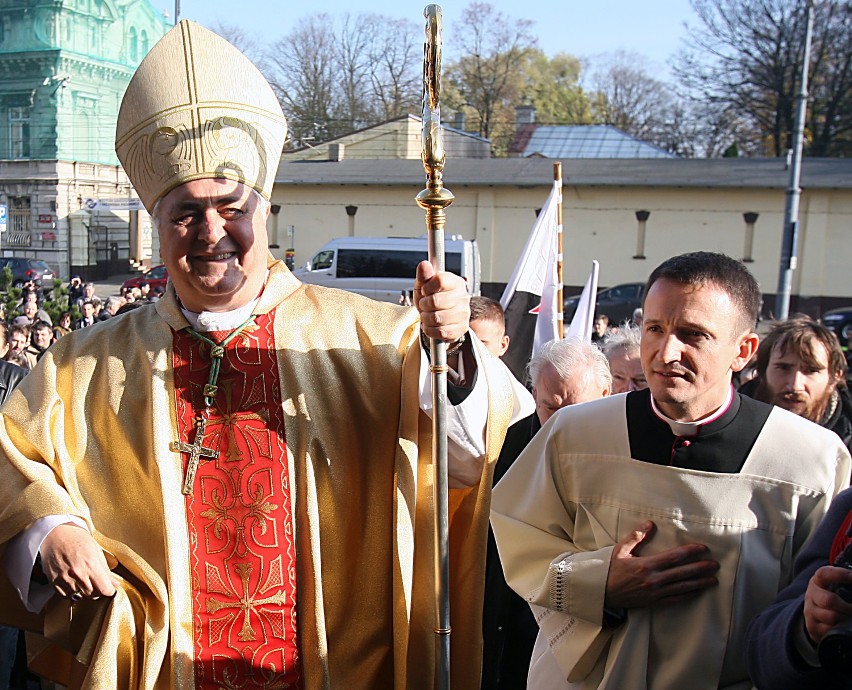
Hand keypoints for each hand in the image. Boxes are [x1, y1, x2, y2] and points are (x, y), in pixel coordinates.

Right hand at [40, 523, 116, 600]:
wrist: (54, 533)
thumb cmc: (77, 538)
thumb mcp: (96, 550)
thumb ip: (106, 570)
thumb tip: (115, 584)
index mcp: (91, 564)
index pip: (104, 589)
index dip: (109, 590)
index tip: (109, 588)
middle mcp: (77, 573)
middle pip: (93, 595)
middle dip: (97, 590)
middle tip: (96, 581)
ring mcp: (64, 578)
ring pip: (79, 596)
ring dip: (83, 590)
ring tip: (83, 577)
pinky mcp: (53, 581)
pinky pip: (66, 595)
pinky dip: (71, 591)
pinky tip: (72, 580)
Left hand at [414, 261, 469, 341]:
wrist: (439, 318)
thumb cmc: (432, 299)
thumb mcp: (424, 285)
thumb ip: (424, 275)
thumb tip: (424, 265)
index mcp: (456, 282)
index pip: (439, 281)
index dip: (427, 287)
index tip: (425, 290)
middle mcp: (463, 297)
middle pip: (435, 301)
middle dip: (424, 305)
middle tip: (425, 305)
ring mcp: (464, 314)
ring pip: (436, 318)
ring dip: (426, 318)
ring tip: (428, 315)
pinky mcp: (461, 329)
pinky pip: (440, 332)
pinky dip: (430, 329)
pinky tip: (432, 324)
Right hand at [604, 520, 718, 609]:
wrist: (602, 592)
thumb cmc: (611, 570)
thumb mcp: (620, 550)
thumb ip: (636, 537)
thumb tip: (650, 524)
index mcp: (646, 565)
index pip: (674, 557)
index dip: (690, 552)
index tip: (703, 549)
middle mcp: (653, 580)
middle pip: (682, 573)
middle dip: (700, 568)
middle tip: (715, 564)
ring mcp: (655, 593)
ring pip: (682, 587)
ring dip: (699, 582)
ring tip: (713, 579)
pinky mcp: (654, 603)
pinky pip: (675, 599)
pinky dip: (688, 594)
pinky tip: (698, 591)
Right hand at [803, 565, 851, 643]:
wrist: (813, 612)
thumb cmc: (829, 595)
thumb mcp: (833, 584)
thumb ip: (844, 583)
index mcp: (817, 581)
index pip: (824, 574)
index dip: (840, 575)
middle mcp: (812, 595)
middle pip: (829, 600)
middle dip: (847, 606)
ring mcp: (811, 611)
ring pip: (831, 617)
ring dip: (845, 618)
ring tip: (849, 617)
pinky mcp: (812, 627)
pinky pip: (829, 630)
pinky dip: (840, 628)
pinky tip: (843, 624)